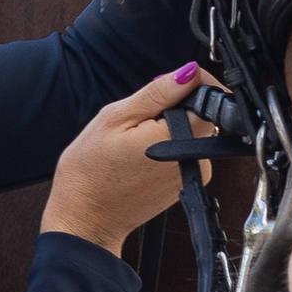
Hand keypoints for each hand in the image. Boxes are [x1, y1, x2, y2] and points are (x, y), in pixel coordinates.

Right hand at [41, 67, 218, 255]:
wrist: (85, 220)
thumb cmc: (89, 172)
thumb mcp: (115, 118)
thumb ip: (157, 93)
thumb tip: (189, 72)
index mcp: (177, 140)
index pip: (207, 98)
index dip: (189, 85)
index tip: (165, 85)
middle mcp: (192, 160)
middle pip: (199, 116)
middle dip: (173, 108)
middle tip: (138, 118)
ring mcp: (190, 176)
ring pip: (190, 134)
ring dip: (168, 129)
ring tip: (134, 141)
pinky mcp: (184, 185)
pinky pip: (184, 153)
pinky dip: (166, 148)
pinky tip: (140, 157)